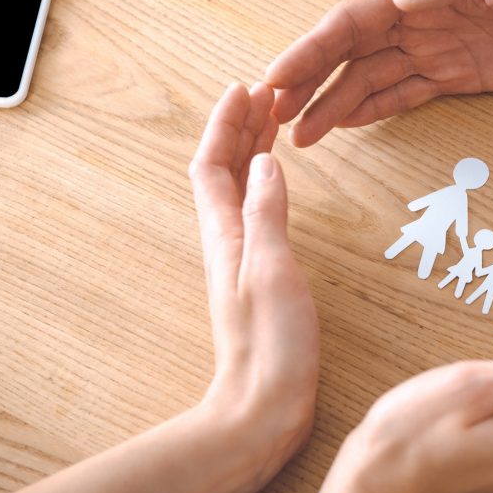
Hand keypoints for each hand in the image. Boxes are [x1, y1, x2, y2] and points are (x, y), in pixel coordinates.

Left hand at [190, 82, 319, 479]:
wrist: (264, 403)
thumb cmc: (271, 343)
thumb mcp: (272, 270)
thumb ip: (268, 214)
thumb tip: (266, 162)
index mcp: (225, 235)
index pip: (213, 165)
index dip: (225, 125)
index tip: (245, 88)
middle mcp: (228, 242)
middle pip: (225, 172)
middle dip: (240, 129)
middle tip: (266, 96)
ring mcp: (243, 259)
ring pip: (241, 191)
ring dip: (252, 154)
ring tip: (272, 125)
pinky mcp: (261, 276)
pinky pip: (258, 214)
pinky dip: (267, 186)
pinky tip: (280, 184)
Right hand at [266, 0, 492, 146]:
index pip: (348, 24)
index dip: (310, 51)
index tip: (275, 78)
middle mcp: (414, 23)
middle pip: (347, 56)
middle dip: (308, 84)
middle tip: (275, 117)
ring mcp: (432, 51)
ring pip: (369, 82)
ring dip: (333, 106)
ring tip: (300, 137)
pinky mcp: (455, 76)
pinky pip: (404, 95)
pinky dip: (373, 111)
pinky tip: (345, 126)